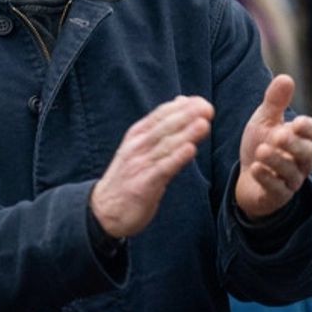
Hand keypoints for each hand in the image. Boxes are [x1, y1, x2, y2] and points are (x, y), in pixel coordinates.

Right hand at [90, 96, 212, 237]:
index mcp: (137, 135)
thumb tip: (181, 101)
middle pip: (164, 127)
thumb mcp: (140, 147)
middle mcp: (137, 146)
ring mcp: (139, 164)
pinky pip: (162, 169)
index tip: (202, 101)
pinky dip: (176, 158)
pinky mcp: (143, 184)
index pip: (160, 115)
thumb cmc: (128, 176)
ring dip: (185, 134)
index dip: (181, 108)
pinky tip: (190, 150)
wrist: (104, 210)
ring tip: (204, 124)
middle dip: (186, 116)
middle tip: (207, 108)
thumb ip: (161, 127)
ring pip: (165, 145)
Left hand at [235, 74, 311, 219]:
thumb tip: (286, 77)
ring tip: (262, 151)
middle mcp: (300, 161)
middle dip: (293, 144)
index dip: (306, 128)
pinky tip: (255, 168)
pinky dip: (267, 179)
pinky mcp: (278, 196)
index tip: (297, 122)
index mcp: (300, 138)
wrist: (247, 177)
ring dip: (277, 161)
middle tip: (279, 135)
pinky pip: (277, 189)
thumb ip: (275, 102)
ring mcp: (291, 180)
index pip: (311, 131)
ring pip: (291, 172)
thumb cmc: (261, 144)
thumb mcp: (265, 120)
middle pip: (305, 153)